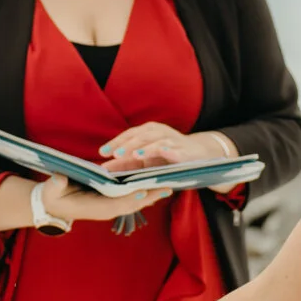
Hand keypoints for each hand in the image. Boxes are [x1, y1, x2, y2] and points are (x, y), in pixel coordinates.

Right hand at [35, 174, 170, 226]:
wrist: (52, 206)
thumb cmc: (52, 197)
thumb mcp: (52, 190)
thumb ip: (56, 185)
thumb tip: (59, 179)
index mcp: (95, 208)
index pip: (117, 203)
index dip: (131, 198)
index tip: (145, 191)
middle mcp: (107, 209)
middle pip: (132, 203)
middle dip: (150, 196)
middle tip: (168, 187)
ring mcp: (111, 206)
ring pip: (135, 201)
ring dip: (151, 194)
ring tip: (168, 184)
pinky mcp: (112, 201)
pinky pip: (132, 197)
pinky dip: (144, 192)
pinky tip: (156, 184)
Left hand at [98, 123, 231, 171]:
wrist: (198, 155)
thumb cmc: (167, 157)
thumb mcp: (145, 159)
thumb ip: (126, 163)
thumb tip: (104, 169)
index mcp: (147, 132)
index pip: (128, 135)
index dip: (115, 142)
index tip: (102, 152)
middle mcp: (158, 132)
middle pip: (140, 136)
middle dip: (127, 145)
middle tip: (114, 154)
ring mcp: (172, 140)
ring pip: (156, 141)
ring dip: (146, 148)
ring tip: (135, 155)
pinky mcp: (184, 150)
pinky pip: (175, 149)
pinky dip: (168, 150)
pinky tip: (162, 152)